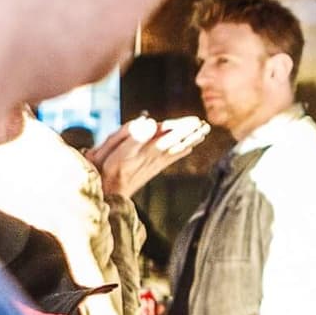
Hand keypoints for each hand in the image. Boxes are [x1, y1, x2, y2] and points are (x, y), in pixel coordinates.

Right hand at [89, 115, 208, 199]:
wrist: (109, 194)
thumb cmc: (109, 170)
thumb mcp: (117, 151)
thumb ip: (134, 135)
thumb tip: (150, 122)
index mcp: (148, 149)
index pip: (170, 134)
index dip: (183, 127)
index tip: (197, 120)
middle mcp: (155, 156)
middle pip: (177, 141)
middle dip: (191, 133)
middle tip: (206, 126)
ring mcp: (154, 163)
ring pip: (177, 149)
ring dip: (190, 140)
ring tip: (203, 134)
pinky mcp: (152, 169)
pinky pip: (171, 158)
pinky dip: (181, 152)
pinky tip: (188, 149)